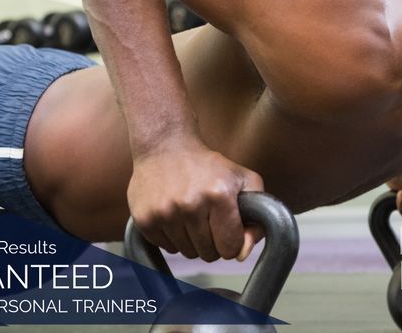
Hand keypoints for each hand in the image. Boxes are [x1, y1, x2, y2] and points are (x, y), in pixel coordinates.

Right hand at [127, 138, 263, 261]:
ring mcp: (165, 213)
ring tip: (191, 215)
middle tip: (208, 219)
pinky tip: (175, 215)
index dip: (231, 241)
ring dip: (192, 240)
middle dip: (212, 242)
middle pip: (208, 254)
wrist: (165, 146)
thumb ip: (257, 219)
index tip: (226, 227)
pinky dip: (173, 237)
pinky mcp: (145, 219)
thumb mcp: (244, 181)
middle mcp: (190, 204)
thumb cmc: (209, 166)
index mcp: (219, 195)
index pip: (230, 247)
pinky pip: (167, 248)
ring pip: (187, 253)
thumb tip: (243, 254)